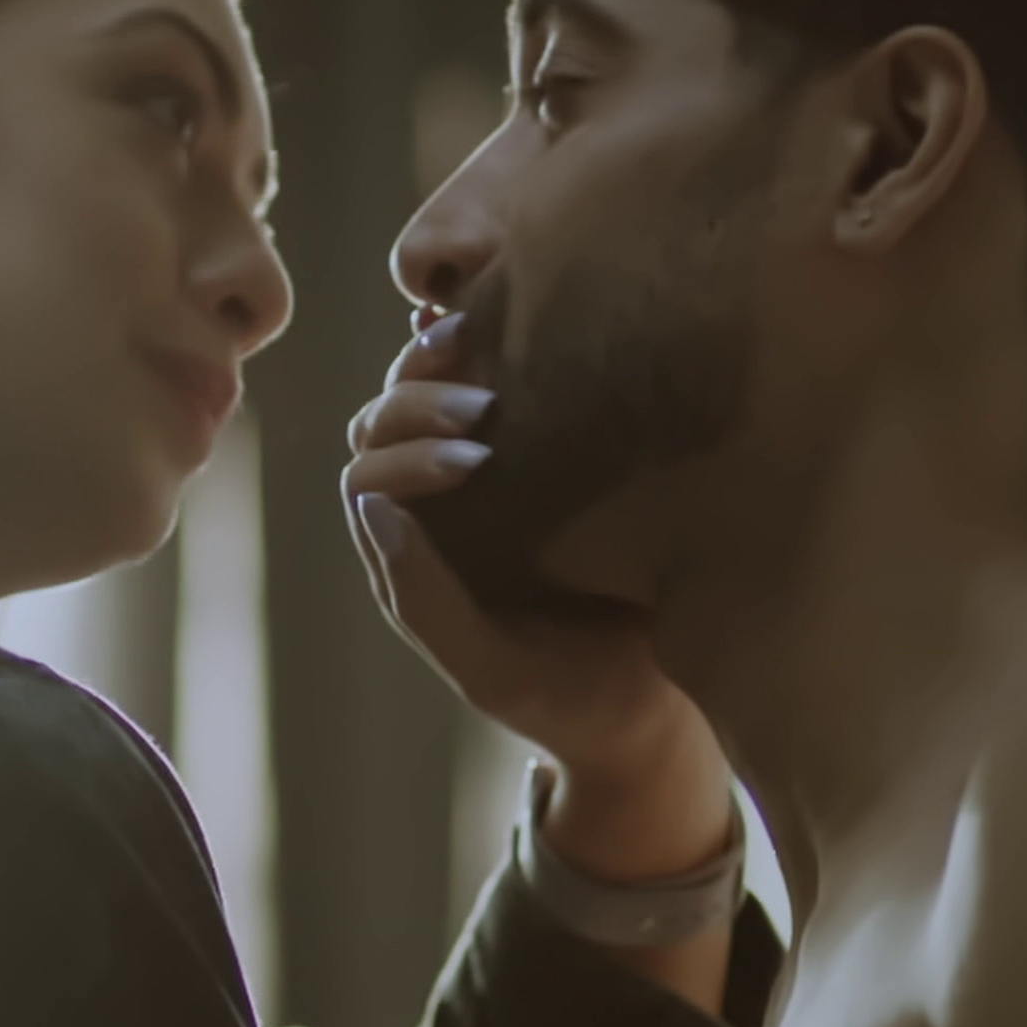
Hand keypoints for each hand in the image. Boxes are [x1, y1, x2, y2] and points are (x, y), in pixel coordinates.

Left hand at [342, 312, 732, 881]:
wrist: (656, 705)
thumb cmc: (570, 697)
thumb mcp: (490, 669)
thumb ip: (424, 601)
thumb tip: (372, 507)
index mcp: (409, 562)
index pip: (370, 482)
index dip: (405, 458)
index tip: (476, 461)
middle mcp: (432, 513)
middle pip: (382, 427)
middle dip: (419, 404)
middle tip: (487, 411)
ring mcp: (482, 479)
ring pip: (419, 397)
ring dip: (436, 367)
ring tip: (487, 348)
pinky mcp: (538, 454)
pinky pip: (489, 387)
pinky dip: (482, 348)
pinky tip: (508, 321)